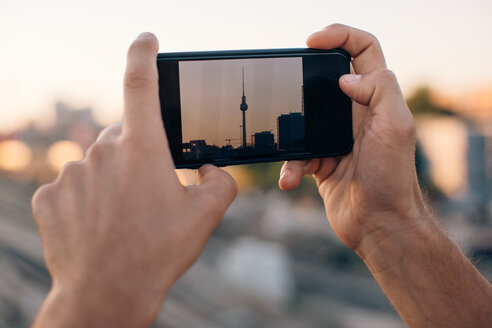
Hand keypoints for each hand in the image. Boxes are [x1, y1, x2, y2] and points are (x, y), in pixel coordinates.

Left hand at [31, 33, 236, 326]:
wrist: (107, 293)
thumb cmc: (159, 251)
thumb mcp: (207, 214)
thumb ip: (220, 180)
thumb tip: (211, 169)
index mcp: (143, 147)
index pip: (140, 83)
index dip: (144, 54)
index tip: (147, 39)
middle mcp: (102, 152)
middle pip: (124, 137)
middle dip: (139, 156)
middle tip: (149, 195)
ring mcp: (70, 173)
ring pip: (98, 163)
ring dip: (113, 181)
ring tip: (124, 219)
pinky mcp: (49, 196)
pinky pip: (73, 186)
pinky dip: (87, 200)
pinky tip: (98, 226)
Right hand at [279, 24, 426, 255]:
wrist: (379, 225)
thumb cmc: (392, 179)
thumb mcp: (395, 127)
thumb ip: (379, 90)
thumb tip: (345, 78)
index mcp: (376, 99)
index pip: (363, 50)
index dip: (340, 36)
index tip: (312, 41)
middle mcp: (356, 114)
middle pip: (327, 80)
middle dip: (304, 80)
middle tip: (285, 83)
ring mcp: (337, 138)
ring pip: (305, 121)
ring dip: (293, 136)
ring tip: (294, 157)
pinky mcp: (322, 161)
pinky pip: (298, 155)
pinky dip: (291, 167)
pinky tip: (291, 179)